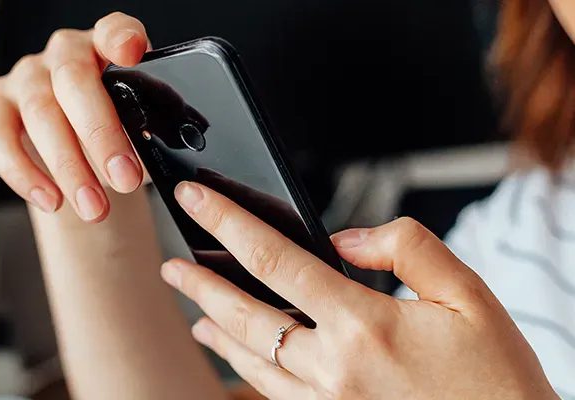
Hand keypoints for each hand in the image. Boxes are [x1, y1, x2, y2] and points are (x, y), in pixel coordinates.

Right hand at [0, 12, 149, 221]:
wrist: (85, 146)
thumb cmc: (122, 129)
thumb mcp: (145, 124)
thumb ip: (153, 129)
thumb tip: (159, 159)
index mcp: (108, 48)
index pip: (115, 31)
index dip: (121, 38)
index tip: (131, 53)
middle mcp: (65, 54)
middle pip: (75, 83)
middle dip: (101, 136)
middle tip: (125, 180)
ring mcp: (28, 76)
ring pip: (41, 115)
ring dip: (69, 168)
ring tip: (95, 208)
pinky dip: (24, 173)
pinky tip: (52, 201)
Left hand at [161, 181, 557, 399]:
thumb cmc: (492, 376)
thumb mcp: (467, 293)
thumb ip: (405, 248)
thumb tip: (347, 238)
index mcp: (365, 324)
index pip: (276, 260)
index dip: (229, 223)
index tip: (198, 202)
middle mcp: (334, 366)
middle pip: (246, 313)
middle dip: (201, 281)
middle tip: (172, 261)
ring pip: (250, 356)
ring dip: (213, 324)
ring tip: (190, 302)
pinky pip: (270, 388)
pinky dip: (241, 364)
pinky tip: (231, 351)